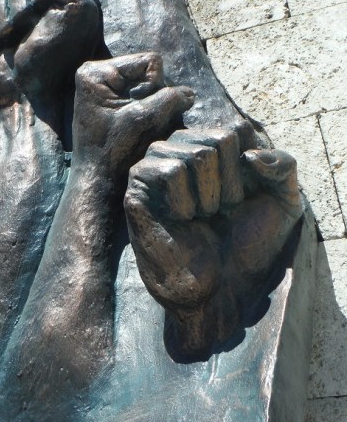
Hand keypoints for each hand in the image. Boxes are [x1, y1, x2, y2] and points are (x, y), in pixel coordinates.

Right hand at [0, 0, 99, 110]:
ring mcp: (14, 15)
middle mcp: (38, 3)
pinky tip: (1, 46)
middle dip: (18, 9)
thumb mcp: (76, 16)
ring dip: (2, 21)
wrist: (28, 96)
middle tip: (27, 33)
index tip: (44, 19)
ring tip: (13, 41)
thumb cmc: (56, 60)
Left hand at [72, 53, 193, 181]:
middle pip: (149, 73)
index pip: (149, 62)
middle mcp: (98, 76)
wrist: (99, 183)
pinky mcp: (114, 105)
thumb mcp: (144, 120)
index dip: (157, 87)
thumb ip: (170, 98)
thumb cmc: (115, 153)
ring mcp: (106, 90)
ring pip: (150, 88)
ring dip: (155, 107)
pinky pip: (145, 100)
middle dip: (155, 97)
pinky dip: (150, 114)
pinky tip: (139, 130)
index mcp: (96, 73)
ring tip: (140, 129)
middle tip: (141, 123)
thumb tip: (190, 94)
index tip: (140, 114)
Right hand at [124, 127, 302, 356]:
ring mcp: (156, 166)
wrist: (220, 289)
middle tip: (216, 213)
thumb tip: (250, 154)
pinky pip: (170, 172)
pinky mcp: (138, 188)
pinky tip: (179, 219)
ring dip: (209, 196)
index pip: (237, 132)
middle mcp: (181, 149)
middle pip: (219, 140)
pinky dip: (185, 202)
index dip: (249, 173)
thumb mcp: (284, 201)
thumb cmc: (248, 245)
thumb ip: (284, 165)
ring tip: (199, 217)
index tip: (240, 201)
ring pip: (197, 154)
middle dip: (229, 186)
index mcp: (211, 145)